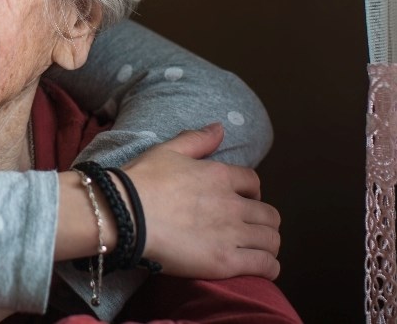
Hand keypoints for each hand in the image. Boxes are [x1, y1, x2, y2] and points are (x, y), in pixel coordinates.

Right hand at [122, 123, 281, 279]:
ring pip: (271, 239)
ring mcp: (231, 233)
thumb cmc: (141, 181)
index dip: (253, 192)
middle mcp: (232, 203)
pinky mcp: (226, 261)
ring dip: (268, 244)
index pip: (253, 182)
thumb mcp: (166, 150)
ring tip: (258, 249)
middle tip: (251, 228)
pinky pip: (265, 265)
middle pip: (269, 214)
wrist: (124, 214)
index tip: (244, 200)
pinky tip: (263, 269)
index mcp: (219, 176)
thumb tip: (219, 127)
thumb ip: (197, 140)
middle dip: (264, 221)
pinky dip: (269, 267)